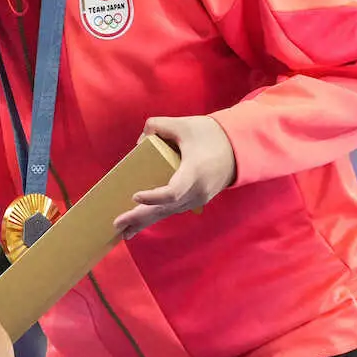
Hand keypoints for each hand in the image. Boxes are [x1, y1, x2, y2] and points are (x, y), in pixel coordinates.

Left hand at [114, 116, 236, 239]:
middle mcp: (196, 191)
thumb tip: (139, 141)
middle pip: (164, 209)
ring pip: (167, 213)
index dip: (153, 197)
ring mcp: (197, 199)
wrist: (240, 148)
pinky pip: (171, 211)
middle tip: (117, 223)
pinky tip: (137, 225)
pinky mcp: (195, 200)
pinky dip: (155, 217)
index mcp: (194, 172)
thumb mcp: (184, 124)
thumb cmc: (211, 135)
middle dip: (139, 217)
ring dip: (144, 222)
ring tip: (121, 231)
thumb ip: (158, 126)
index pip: (172, 192)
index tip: (135, 196)